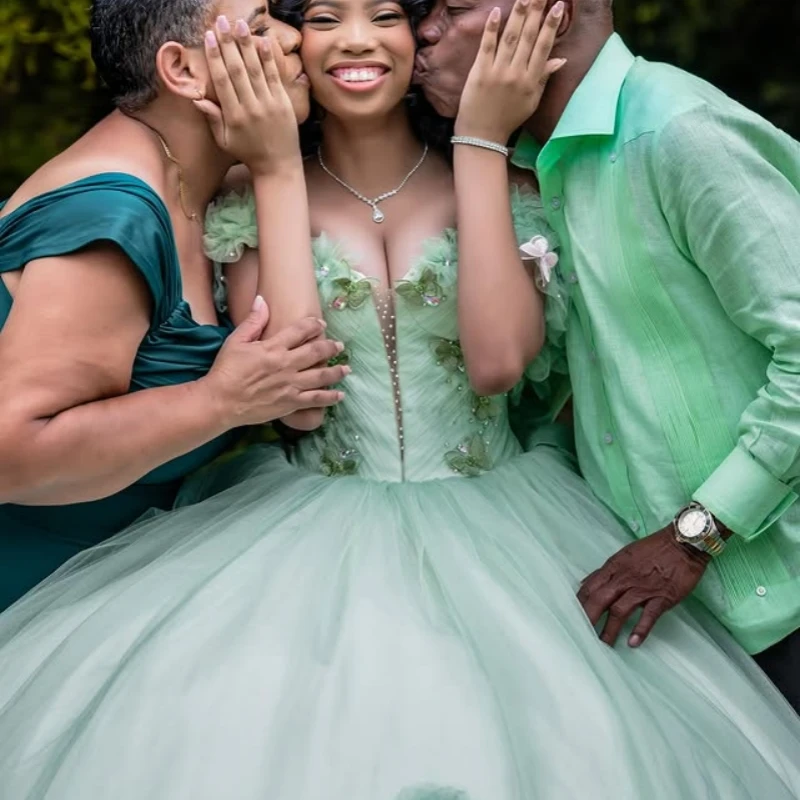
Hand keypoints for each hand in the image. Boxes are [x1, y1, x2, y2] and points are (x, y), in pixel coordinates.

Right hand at [194, 16, 299, 173]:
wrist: (278, 166)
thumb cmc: (248, 153)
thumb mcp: (225, 141)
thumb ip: (212, 119)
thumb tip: (196, 98)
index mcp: (233, 116)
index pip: (222, 79)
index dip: (214, 56)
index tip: (208, 37)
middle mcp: (250, 107)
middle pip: (237, 69)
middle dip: (228, 43)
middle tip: (221, 22)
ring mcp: (269, 104)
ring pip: (255, 69)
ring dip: (246, 44)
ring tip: (239, 24)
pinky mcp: (284, 103)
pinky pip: (274, 77)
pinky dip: (269, 59)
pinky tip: (264, 41)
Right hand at [204, 295, 347, 426]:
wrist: (221, 402)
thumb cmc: (226, 371)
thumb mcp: (236, 341)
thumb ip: (253, 321)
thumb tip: (262, 300)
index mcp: (273, 347)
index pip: (300, 330)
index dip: (314, 325)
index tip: (321, 324)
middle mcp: (286, 365)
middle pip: (316, 351)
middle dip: (331, 347)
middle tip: (340, 346)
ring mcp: (291, 385)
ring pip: (322, 376)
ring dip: (337, 371)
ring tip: (347, 369)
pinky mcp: (291, 403)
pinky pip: (316, 399)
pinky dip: (330, 397)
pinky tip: (340, 395)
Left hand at [454, 0, 565, 142]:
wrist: (482, 136)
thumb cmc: (508, 119)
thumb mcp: (531, 102)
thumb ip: (543, 78)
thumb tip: (560, 58)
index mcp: (531, 81)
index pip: (544, 47)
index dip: (551, 25)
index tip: (558, 6)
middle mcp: (517, 74)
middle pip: (528, 37)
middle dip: (536, 12)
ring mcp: (498, 72)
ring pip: (510, 38)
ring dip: (517, 14)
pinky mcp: (479, 72)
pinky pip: (487, 46)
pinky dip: (491, 29)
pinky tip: (496, 12)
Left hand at [577, 527, 710, 647]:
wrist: (682, 543)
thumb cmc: (652, 549)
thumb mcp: (623, 555)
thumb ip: (604, 572)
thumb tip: (585, 584)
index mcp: (614, 567)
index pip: (590, 587)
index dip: (579, 603)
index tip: (570, 617)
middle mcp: (624, 578)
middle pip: (600, 599)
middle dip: (588, 618)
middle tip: (580, 635)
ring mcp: (643, 588)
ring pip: (620, 610)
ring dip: (610, 630)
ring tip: (603, 646)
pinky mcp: (662, 597)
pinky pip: (649, 616)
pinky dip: (640, 630)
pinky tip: (632, 643)